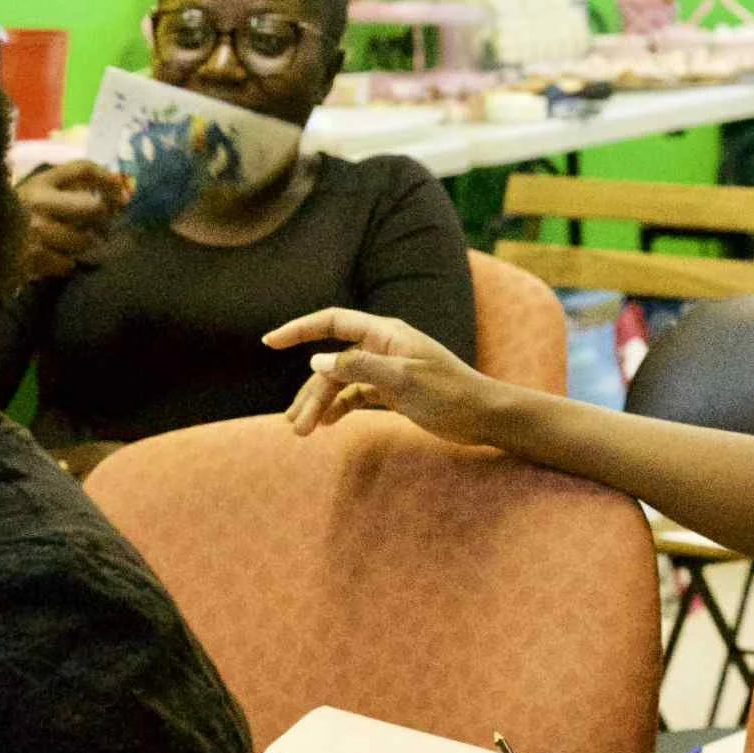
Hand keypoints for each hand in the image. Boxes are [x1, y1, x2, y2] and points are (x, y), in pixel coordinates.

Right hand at [17, 161, 129, 279]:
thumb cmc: (8, 216)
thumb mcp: (32, 193)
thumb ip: (66, 188)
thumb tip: (115, 184)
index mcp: (38, 182)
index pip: (82, 169)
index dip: (108, 178)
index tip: (122, 190)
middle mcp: (39, 202)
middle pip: (93, 208)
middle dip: (102, 219)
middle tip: (101, 227)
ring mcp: (37, 231)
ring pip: (82, 240)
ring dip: (81, 245)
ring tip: (67, 245)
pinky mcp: (33, 257)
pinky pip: (67, 263)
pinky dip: (63, 264)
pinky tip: (51, 260)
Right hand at [263, 307, 505, 443]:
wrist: (485, 416)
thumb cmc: (450, 394)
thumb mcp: (403, 380)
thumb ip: (359, 368)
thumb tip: (316, 361)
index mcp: (385, 334)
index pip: (332, 322)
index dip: (299, 329)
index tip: (269, 342)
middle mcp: (383, 347)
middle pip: (332, 363)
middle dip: (310, 392)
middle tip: (295, 427)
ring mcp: (388, 369)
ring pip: (342, 382)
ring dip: (321, 404)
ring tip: (302, 431)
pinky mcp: (394, 390)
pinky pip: (357, 394)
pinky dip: (340, 407)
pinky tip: (326, 423)